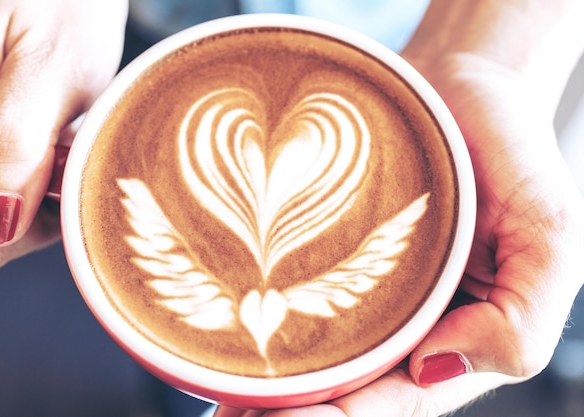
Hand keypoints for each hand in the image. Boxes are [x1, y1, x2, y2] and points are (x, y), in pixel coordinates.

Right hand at [0, 0, 127, 273]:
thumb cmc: (62, 1)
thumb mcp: (54, 67)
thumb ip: (15, 143)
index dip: (31, 228)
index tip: (65, 181)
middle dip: (26, 204)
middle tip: (62, 150)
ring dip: (24, 183)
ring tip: (53, 131)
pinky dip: (19, 162)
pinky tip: (39, 126)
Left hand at [215, 0, 583, 414]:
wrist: (465, 88)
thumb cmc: (514, 158)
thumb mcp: (550, 240)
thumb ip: (520, 322)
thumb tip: (435, 367)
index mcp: (449, 337)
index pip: (392, 403)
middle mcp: (396, 322)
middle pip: (340, 390)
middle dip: (287, 412)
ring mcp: (357, 285)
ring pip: (307, 351)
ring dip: (260, 380)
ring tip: (216, 393)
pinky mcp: (326, 246)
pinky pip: (290, 287)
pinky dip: (256, 314)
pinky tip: (218, 329)